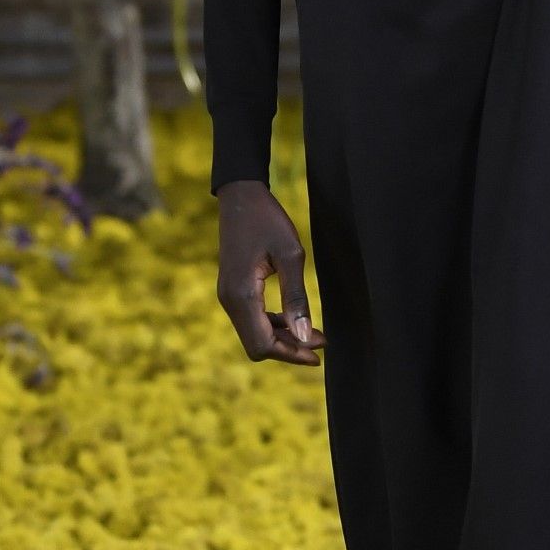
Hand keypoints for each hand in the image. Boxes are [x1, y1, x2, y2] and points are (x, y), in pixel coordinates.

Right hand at [216, 179, 326, 365]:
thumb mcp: (290, 255)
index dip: (292, 353)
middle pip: (257, 345)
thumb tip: (304, 335)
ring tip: (313, 333)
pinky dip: (272, 325)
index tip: (319, 352)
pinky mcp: (232, 290)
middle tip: (321, 343)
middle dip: (289, 349)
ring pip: (254, 334)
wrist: (240, 196)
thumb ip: (296, 297)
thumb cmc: (267, 220)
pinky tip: (293, 319)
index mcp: (242, 294)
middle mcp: (229, 300)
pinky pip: (250, 319)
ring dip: (282, 338)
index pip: (263, 344)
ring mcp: (228, 296)